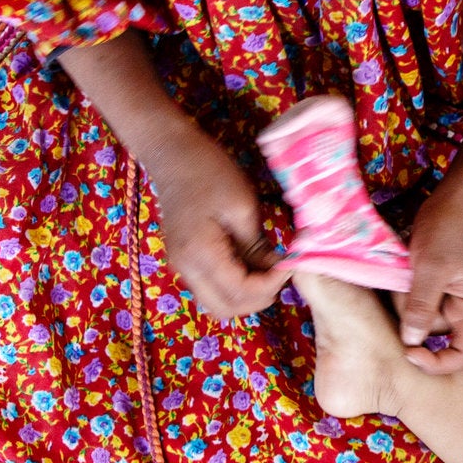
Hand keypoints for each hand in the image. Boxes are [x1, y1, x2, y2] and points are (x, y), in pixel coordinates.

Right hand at [145, 131, 290, 319]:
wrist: (173, 154)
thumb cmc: (209, 172)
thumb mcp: (242, 206)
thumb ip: (257, 246)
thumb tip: (276, 271)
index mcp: (199, 253)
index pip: (239, 291)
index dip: (269, 286)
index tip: (290, 266)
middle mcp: (185, 268)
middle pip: (225, 308)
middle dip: (258, 299)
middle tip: (281, 273)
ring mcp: (181, 266)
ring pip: (217, 303)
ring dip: (246, 296)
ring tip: (268, 270)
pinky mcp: (184, 261)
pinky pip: (211, 288)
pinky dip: (234, 286)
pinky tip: (252, 264)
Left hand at [397, 191, 462, 374]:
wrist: (456, 201)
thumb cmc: (450, 231)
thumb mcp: (431, 269)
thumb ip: (421, 307)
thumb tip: (410, 342)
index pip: (460, 357)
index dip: (435, 363)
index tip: (409, 352)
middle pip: (432, 336)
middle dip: (412, 317)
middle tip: (405, 286)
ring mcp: (448, 300)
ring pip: (418, 318)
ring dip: (405, 300)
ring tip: (406, 272)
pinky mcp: (434, 288)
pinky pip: (414, 302)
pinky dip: (405, 290)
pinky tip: (405, 270)